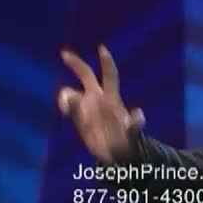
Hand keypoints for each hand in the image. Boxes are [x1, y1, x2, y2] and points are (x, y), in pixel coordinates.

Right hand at [58, 45, 144, 163]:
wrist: (116, 155)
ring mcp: (87, 108)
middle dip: (76, 63)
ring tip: (66, 106)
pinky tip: (65, 109)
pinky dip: (66, 106)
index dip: (106, 61)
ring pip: (72, 93)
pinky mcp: (79, 119)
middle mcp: (98, 99)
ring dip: (67, 96)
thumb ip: (135, 124)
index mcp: (112, 98)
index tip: (101, 47)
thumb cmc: (129, 141)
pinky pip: (69, 109)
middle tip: (63, 54)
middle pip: (86, 76)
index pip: (109, 75)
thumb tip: (139, 114)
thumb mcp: (134, 133)